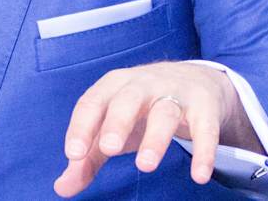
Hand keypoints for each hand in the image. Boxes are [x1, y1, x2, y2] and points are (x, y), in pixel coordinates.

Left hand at [53, 61, 261, 196]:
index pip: (92, 102)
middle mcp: (143, 84)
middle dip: (117, 122)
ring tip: (146, 165)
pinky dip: (204, 150)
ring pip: (164, 112)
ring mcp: (175, 93)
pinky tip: (199, 175)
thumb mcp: (113, 128)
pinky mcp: (204, 107)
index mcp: (114, 87)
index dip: (81, 126)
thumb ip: (88, 158)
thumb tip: (62, 188)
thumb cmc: (141, 109)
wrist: (195, 80)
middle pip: (128, 99)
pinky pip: (205, 128)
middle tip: (109, 149)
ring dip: (156, 138)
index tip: (73, 154)